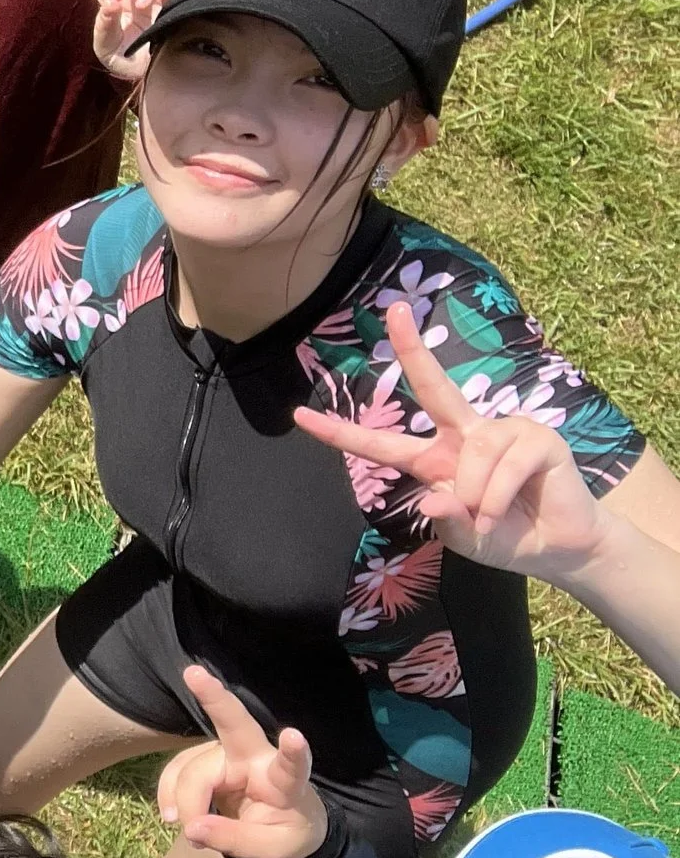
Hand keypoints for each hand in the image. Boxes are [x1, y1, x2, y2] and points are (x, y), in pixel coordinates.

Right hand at [157, 667, 326, 857]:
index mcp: (283, 782)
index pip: (292, 767)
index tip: (294, 735)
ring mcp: (226, 756)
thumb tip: (192, 827)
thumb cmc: (284, 832)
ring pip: (193, 769)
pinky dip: (168, 795)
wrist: (278, 827)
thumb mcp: (269, 850)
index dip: (294, 752)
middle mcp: (254, 759)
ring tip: (187, 831)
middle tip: (193, 674)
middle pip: (234, 726)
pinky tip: (171, 816)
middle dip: (215, 698)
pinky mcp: (204, 762)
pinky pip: (175, 773)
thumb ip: (233, 840)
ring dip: (182, 800)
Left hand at [293, 301, 608, 584]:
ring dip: (477, 498)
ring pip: (474, 456)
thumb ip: (446, 521)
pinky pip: (505, 465)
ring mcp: (501, 431)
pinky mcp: (537, 437)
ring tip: (490, 518)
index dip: (339, 433)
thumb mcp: (465, 538)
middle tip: (394, 310)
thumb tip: (434, 499)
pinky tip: (507, 511)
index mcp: (434, 459)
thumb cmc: (504, 536)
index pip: (379, 443)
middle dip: (414, 348)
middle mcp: (464, 435)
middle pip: (432, 385)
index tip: (299, 417)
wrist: (558, 547)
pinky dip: (499, 498)